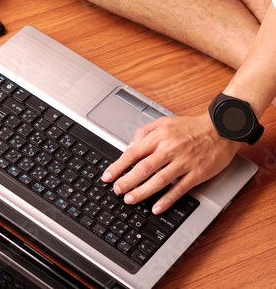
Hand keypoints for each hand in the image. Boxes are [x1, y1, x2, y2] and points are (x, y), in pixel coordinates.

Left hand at [102, 112, 241, 213]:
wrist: (221, 128)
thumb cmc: (191, 126)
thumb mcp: (164, 122)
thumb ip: (144, 132)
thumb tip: (130, 147)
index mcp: (159, 136)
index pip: (133, 153)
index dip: (118, 166)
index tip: (108, 176)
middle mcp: (170, 148)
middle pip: (143, 169)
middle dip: (127, 182)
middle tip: (117, 191)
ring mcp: (184, 162)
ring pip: (159, 180)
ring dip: (142, 192)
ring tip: (130, 200)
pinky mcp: (197, 173)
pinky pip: (179, 189)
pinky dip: (167, 200)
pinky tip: (156, 207)